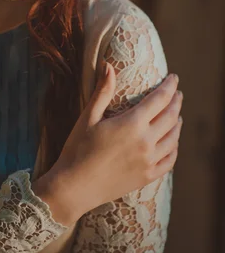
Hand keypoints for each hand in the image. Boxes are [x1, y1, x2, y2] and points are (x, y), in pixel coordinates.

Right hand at [47, 64, 182, 220]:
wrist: (74, 187)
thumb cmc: (77, 150)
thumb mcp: (88, 117)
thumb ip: (102, 91)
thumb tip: (108, 65)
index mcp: (132, 124)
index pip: (160, 99)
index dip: (169, 86)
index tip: (174, 78)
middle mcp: (146, 142)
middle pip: (171, 117)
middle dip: (176, 102)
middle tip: (177, 94)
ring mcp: (149, 161)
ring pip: (174, 138)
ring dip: (177, 123)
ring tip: (176, 116)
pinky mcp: (147, 176)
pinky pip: (170, 160)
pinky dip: (174, 148)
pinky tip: (172, 143)